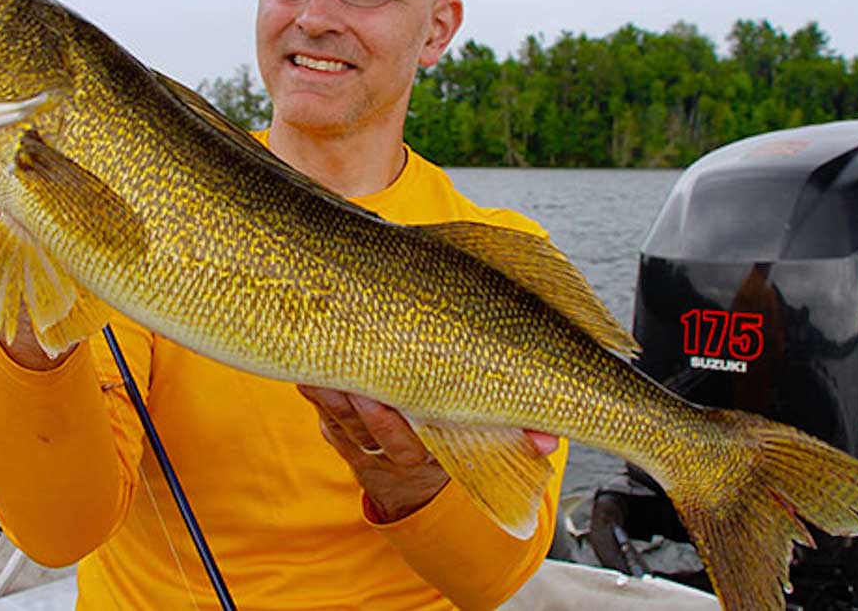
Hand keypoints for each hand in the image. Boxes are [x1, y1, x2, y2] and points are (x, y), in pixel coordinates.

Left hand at [297, 385, 558, 522]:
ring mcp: (366, 450)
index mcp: (432, 455)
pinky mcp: (344, 441)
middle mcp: (395, 456)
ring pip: (344, 425)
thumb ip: (521, 435)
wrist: (420, 487)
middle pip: (371, 432)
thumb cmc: (461, 441)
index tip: (381, 400)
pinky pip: (328, 422)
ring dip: (330, 399)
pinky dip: (319, 399)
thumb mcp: (493, 446)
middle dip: (356, 408)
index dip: (394, 423)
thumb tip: (548, 439)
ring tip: (320, 369)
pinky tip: (309, 374)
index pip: (413, 442)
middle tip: (344, 379)